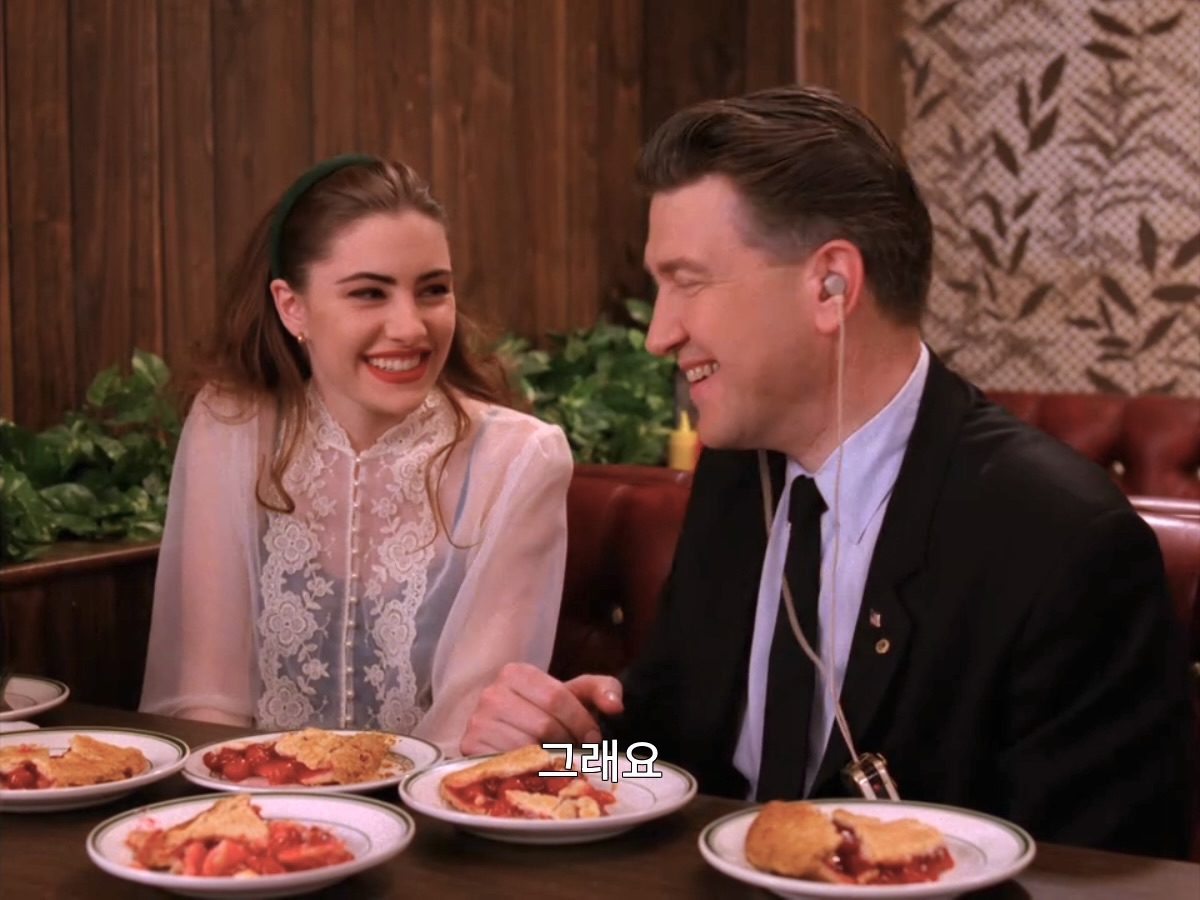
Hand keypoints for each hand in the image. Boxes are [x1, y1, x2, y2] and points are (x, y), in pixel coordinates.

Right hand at [461, 662, 623, 754]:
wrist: (511, 733)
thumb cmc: (548, 713)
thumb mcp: (578, 695)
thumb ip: (604, 689)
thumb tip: (616, 706)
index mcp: (517, 673)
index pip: (556, 697)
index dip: (581, 721)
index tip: (592, 737)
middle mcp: (491, 693)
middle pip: (544, 724)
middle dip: (568, 742)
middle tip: (575, 751)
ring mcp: (477, 722)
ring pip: (527, 747)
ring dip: (550, 759)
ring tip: (556, 758)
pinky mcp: (470, 749)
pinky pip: (508, 765)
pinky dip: (528, 771)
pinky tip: (535, 768)